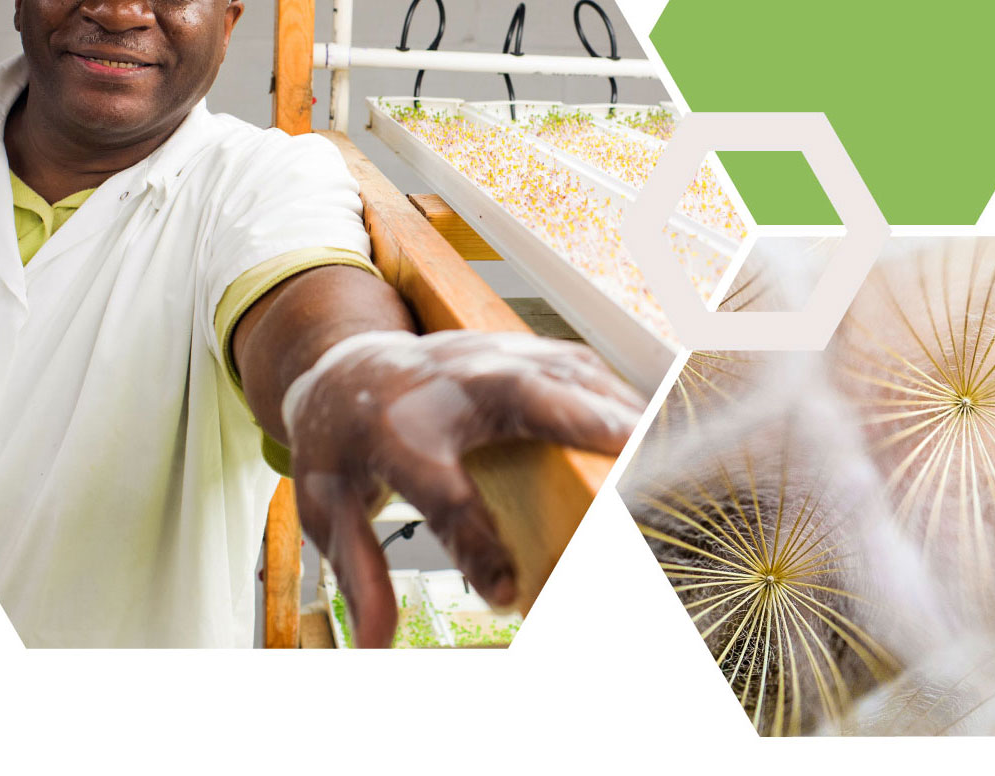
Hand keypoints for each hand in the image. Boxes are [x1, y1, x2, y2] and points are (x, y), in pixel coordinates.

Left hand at [280, 329, 643, 647]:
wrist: (344, 366)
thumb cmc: (342, 445)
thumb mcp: (329, 509)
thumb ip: (358, 572)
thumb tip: (373, 643)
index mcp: (394, 431)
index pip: (441, 492)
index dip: (475, 544)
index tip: (506, 594)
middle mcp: (445, 386)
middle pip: (518, 396)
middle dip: (577, 421)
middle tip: (633, 454)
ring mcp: (484, 357)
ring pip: (559, 370)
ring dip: (614, 404)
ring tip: (665, 445)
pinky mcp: (513, 350)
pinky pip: (574, 364)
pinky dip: (615, 392)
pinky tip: (649, 423)